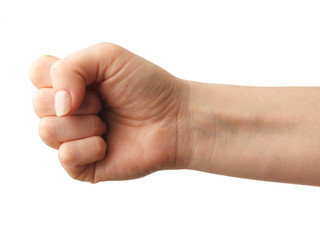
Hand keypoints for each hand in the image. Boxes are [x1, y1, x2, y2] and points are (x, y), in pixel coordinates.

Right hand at [30, 43, 189, 182]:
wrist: (175, 119)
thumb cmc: (147, 87)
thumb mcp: (107, 57)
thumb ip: (68, 67)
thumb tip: (59, 105)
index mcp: (71, 84)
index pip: (36, 74)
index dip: (58, 77)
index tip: (90, 81)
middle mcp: (68, 111)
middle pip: (38, 104)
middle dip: (77, 102)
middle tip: (105, 103)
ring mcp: (74, 139)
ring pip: (47, 131)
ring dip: (84, 124)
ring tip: (108, 124)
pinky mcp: (83, 165)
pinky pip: (66, 157)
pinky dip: (90, 147)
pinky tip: (108, 144)